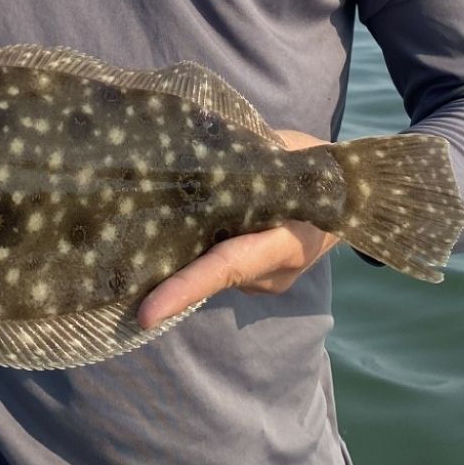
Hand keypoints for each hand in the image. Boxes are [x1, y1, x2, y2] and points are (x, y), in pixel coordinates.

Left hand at [137, 130, 340, 328]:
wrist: (350, 197)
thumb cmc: (314, 166)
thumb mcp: (287, 152)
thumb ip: (247, 161)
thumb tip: (193, 151)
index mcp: (287, 240)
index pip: (228, 266)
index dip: (186, 288)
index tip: (145, 313)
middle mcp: (274, 272)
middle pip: (208, 274)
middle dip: (162, 274)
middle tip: (112, 262)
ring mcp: (265, 283)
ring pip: (209, 272)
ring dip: (178, 258)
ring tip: (144, 228)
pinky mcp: (254, 283)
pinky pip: (215, 269)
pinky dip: (194, 255)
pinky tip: (173, 234)